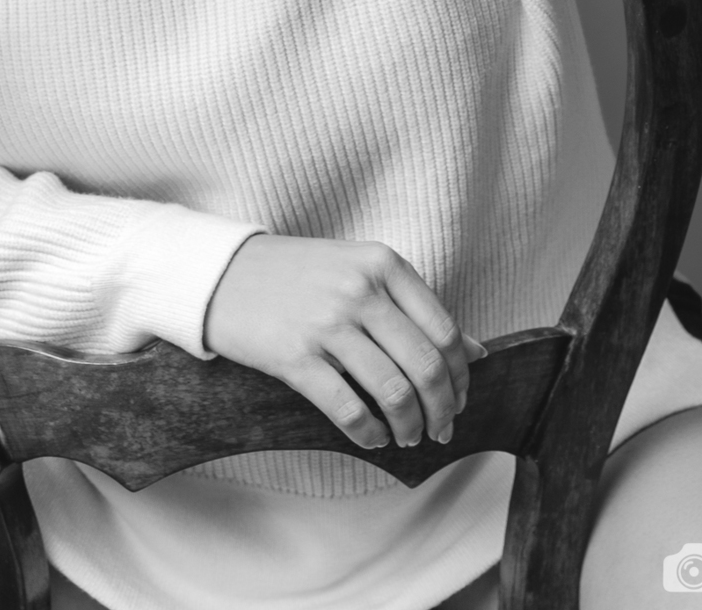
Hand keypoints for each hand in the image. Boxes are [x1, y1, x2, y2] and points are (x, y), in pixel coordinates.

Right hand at [202, 232, 485, 449]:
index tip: (459, 400)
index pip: (444, 331)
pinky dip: (369, 433)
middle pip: (426, 365)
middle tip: (441, 430)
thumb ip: (415, 307)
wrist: (223, 274)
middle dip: (442, 409)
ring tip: (407, 436)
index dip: (460, 377)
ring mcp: (327, 322)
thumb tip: (478, 353)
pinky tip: (373, 438)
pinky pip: (348, 408)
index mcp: (383, 263)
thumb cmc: (300, 275)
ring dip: (409, 426)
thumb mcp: (361, 272)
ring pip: (394, 391)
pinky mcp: (295, 356)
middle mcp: (360, 289)